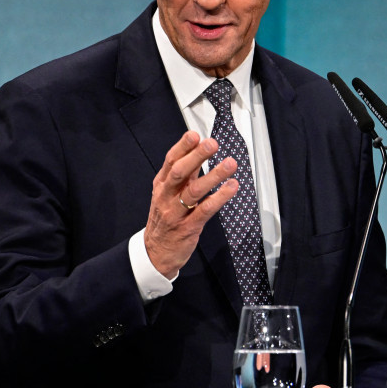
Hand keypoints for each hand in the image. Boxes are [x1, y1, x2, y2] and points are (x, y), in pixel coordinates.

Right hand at [144, 131, 238, 277]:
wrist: (155, 252)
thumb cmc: (165, 220)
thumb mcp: (169, 194)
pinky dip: (220, 197)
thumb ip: (184, 176)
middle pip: (180, 172)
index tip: (194, 135)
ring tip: (229, 164)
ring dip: (213, 176)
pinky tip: (231, 188)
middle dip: (196, 156)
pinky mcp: (188, 227)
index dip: (182, 147)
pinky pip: (205, 210)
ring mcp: (176, 212)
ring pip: (194, 191)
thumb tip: (198, 153)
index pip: (170, 161)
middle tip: (211, 144)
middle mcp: (167, 197)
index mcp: (162, 185)